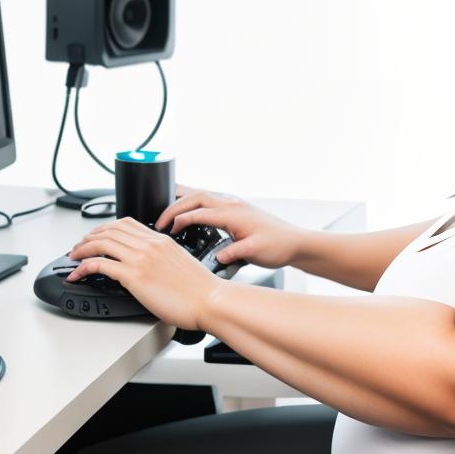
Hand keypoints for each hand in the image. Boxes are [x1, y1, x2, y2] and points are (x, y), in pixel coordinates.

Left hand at [65, 216, 220, 330]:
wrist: (210, 301)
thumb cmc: (201, 290)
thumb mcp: (181, 264)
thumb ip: (163, 258)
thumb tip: (149, 266)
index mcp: (162, 240)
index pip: (126, 224)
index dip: (105, 228)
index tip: (97, 237)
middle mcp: (150, 245)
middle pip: (109, 230)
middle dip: (88, 237)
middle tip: (79, 247)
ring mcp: (141, 259)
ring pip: (100, 243)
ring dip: (81, 249)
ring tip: (73, 258)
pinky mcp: (134, 276)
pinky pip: (99, 265)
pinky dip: (83, 267)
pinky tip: (77, 274)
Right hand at [155, 185, 305, 269]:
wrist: (295, 243)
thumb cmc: (278, 246)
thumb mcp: (255, 252)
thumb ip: (235, 253)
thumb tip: (217, 258)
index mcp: (233, 213)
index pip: (199, 211)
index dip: (180, 219)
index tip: (166, 229)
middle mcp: (232, 204)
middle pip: (195, 196)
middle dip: (174, 205)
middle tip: (159, 219)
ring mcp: (234, 204)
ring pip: (201, 195)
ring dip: (182, 200)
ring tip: (164, 207)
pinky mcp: (235, 209)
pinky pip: (209, 201)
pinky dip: (194, 204)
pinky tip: (188, 211)